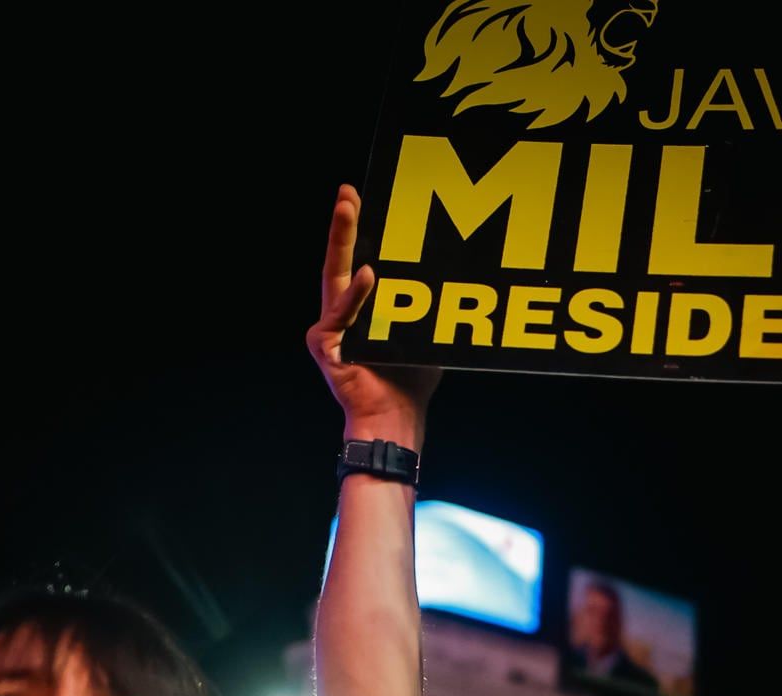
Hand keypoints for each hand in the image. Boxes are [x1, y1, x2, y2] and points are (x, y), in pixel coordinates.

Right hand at [306, 184, 440, 447]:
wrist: (394, 418)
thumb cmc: (410, 378)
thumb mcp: (424, 330)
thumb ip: (428, 302)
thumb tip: (456, 271)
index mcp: (361, 308)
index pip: (358, 260)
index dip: (359, 230)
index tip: (362, 196)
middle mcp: (340, 314)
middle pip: (339, 259)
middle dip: (343, 223)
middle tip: (347, 191)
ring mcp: (330, 328)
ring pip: (335, 277)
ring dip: (342, 240)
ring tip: (349, 209)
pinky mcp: (325, 345)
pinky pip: (343, 314)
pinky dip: (357, 295)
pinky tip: (369, 273)